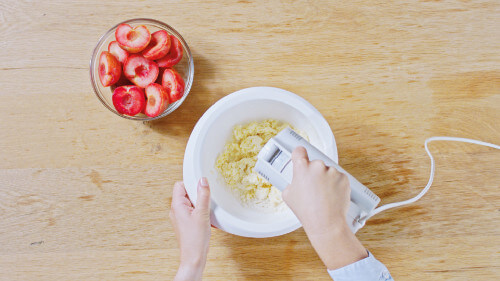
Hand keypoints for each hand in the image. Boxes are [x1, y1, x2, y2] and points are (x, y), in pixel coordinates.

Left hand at [169, 179, 210, 280]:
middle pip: (186, 193)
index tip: (202, 187)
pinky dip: (200, 212)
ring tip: (206, 213)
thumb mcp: (202, 213)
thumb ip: (203, 195)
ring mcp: (180, 217)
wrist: (194, 257)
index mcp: (176, 206)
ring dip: (200, 205)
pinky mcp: (185, 223)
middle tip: (206, 202)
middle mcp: (176, 210)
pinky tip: (206, 219)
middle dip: (198, 195)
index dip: (191, 184)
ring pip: (191, 203)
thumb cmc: (195, 239)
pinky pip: (193, 211)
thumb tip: (202, 180)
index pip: (180, 185)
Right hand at [282, 147, 367, 269]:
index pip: (299, 151)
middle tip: (313, 188)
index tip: (301, 156)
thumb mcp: (288, 195)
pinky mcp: (344, 178)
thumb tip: (297, 181)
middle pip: (315, 164)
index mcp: (302, 168)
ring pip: (328, 172)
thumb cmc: (306, 211)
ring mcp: (332, 171)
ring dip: (326, 179)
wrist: (326, 222)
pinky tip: (332, 196)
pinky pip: (338, 178)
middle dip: (314, 173)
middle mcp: (318, 166)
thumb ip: (292, 182)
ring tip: (324, 195)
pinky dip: (336, 185)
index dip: (299, 154)